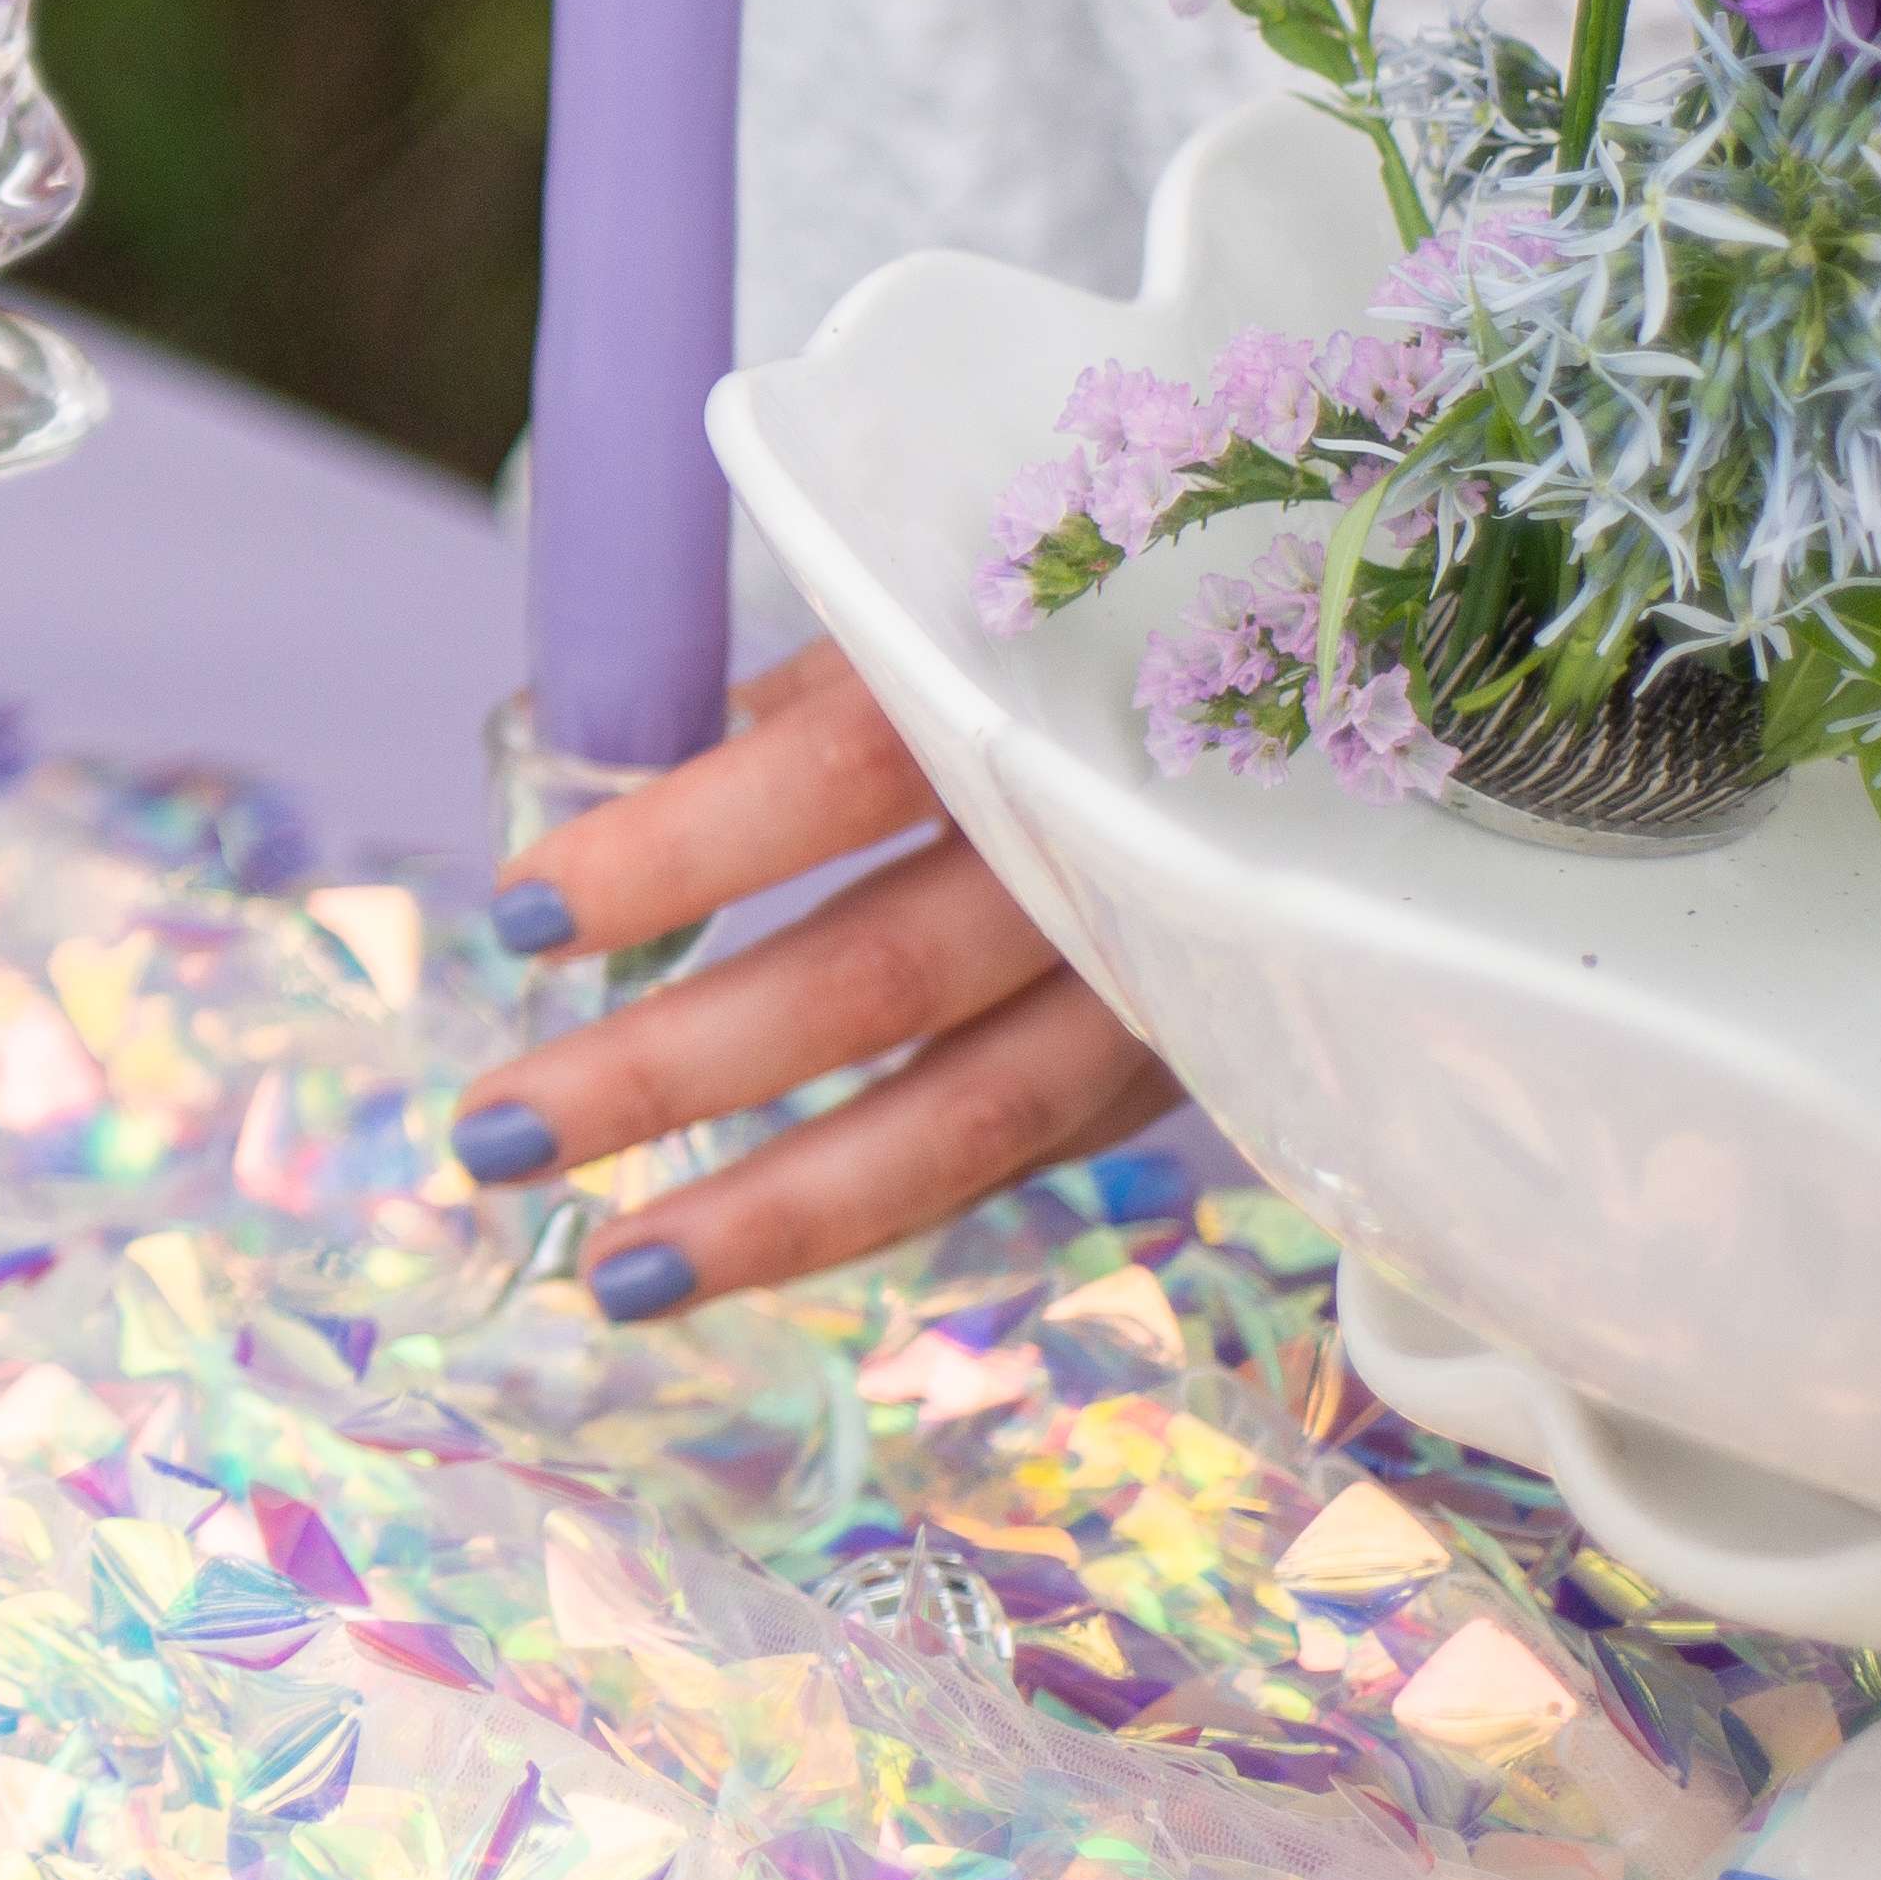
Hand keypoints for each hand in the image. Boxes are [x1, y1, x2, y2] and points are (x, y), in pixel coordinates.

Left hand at [445, 641, 1183, 1317]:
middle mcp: (1104, 849)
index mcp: (1027, 698)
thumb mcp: (963, 602)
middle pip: (868, 982)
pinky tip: (750, 1249)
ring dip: (773, 1215)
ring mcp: (1167, 972)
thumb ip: (820, 693)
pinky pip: (1020, 1153)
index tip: (521, 914)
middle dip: (666, 1072)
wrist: (1386, 674)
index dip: (673, 853)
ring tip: (611, 1276)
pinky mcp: (1199, 1054)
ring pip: (960, 1123)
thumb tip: (634, 775)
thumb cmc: (1108, 615)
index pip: (828, 777)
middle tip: (494, 1134)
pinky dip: (884, 1206)